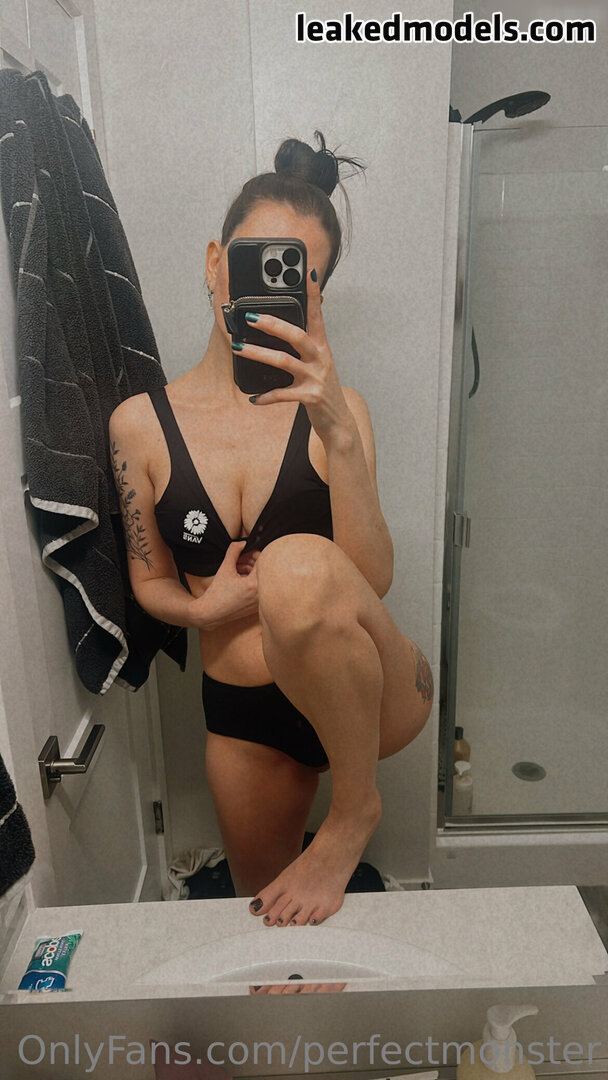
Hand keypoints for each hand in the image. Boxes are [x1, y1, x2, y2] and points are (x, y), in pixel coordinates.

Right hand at [189, 541, 259, 629]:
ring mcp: (260, 601)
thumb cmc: (217, 594)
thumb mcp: (225, 568)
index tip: (245, 554)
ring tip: (237, 571)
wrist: (211, 613)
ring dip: (251, 572)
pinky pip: (259, 589)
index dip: (253, 554)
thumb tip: (241, 542)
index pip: (263, 561)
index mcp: (254, 584)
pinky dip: (252, 582)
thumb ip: (234, 551)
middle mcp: (260, 594)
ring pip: (261, 579)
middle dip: (251, 562)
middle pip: (263, 570)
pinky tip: (240, 581)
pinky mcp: (258, 606)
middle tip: (240, 561)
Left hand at [234, 269, 353, 443]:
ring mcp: (316, 378)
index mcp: (322, 347)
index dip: (313, 294)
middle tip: (250, 317)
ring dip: (259, 354)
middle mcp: (321, 359)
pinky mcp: (310, 397)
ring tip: (239, 349)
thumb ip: (304, 346)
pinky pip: (283, 394)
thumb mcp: (317, 364)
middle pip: (296, 335)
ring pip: (284, 361)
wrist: (338, 421)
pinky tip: (254, 398)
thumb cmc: (322, 389)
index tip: (307, 272)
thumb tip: (281, 328)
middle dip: (272, 324)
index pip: (317, 315)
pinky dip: (266, 396)